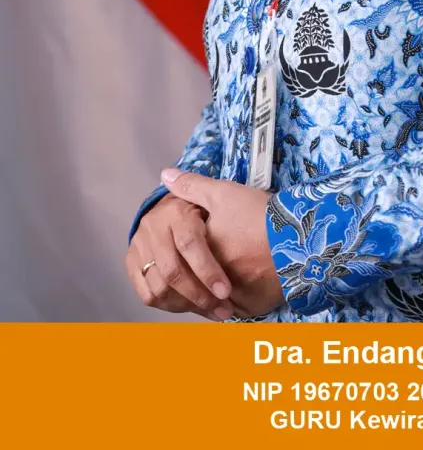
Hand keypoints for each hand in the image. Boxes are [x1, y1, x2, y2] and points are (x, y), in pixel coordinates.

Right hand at [125, 193, 235, 319]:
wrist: (175, 213)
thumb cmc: (204, 207)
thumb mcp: (211, 193)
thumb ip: (196, 186)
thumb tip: (166, 173)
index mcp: (173, 212)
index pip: (189, 245)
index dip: (207, 270)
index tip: (226, 291)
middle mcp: (151, 229)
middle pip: (174, 271)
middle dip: (201, 295)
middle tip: (224, 310)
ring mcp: (139, 248)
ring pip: (161, 287)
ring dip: (189, 305)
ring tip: (214, 312)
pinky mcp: (133, 266)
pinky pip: (148, 295)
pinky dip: (171, 306)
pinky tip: (193, 308)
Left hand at [160, 168, 284, 317]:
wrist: (304, 236)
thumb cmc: (262, 216)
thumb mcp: (224, 193)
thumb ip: (192, 186)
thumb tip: (166, 175)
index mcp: (202, 255)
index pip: (182, 262)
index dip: (188, 252)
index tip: (200, 243)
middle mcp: (213, 282)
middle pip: (198, 282)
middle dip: (201, 273)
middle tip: (215, 258)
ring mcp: (233, 298)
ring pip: (216, 298)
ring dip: (217, 289)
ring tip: (231, 269)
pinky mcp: (253, 308)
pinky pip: (236, 307)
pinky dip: (237, 297)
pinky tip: (245, 279)